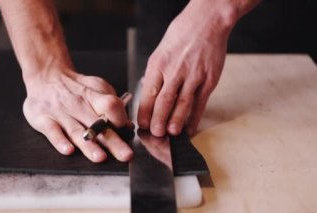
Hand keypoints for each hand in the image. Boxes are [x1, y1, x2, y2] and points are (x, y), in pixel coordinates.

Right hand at [23, 69, 132, 162]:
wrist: (45, 76)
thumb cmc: (75, 88)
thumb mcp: (96, 88)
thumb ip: (111, 105)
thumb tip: (127, 127)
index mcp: (94, 96)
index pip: (111, 106)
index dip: (120, 120)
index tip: (127, 134)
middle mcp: (78, 104)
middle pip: (98, 124)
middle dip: (113, 142)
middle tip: (126, 155)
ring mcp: (60, 112)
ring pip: (76, 131)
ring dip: (89, 145)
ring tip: (100, 157)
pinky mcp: (43, 119)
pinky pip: (52, 132)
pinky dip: (60, 141)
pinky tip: (68, 150)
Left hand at [138, 0, 237, 136]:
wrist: (207, 21)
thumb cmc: (181, 34)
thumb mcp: (161, 51)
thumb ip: (156, 74)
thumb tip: (150, 95)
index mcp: (158, 64)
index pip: (148, 93)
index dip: (144, 112)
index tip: (142, 124)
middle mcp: (174, 71)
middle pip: (164, 101)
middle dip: (158, 120)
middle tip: (155, 134)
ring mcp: (193, 76)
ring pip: (182, 103)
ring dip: (176, 121)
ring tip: (171, 134)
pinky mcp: (209, 79)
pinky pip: (200, 102)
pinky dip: (195, 117)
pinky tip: (190, 127)